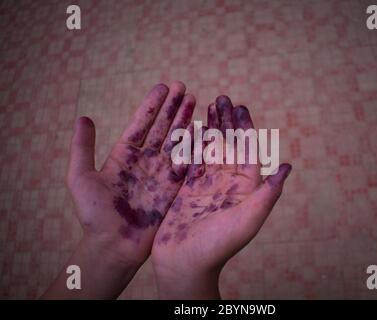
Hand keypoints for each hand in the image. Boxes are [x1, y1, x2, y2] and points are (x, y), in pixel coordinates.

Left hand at [42, 82, 194, 298]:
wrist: (114, 245)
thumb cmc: (94, 215)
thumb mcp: (81, 177)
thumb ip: (83, 147)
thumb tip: (83, 117)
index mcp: (124, 155)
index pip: (142, 123)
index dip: (153, 105)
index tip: (164, 87)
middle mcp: (145, 161)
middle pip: (162, 128)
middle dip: (173, 107)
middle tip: (185, 87)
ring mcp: (161, 173)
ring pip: (177, 141)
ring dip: (186, 121)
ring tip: (196, 101)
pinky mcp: (174, 187)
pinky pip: (187, 162)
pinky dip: (196, 146)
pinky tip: (203, 130)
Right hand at [152, 96, 291, 298]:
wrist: (186, 263)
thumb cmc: (219, 245)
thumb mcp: (248, 218)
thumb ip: (267, 193)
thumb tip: (288, 166)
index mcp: (245, 188)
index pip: (247, 150)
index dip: (245, 127)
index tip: (240, 106)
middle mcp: (228, 183)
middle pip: (229, 145)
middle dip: (226, 121)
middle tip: (222, 97)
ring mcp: (207, 184)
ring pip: (211, 149)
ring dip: (211, 127)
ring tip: (208, 105)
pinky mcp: (188, 188)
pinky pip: (192, 160)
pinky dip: (192, 142)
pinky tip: (191, 128)